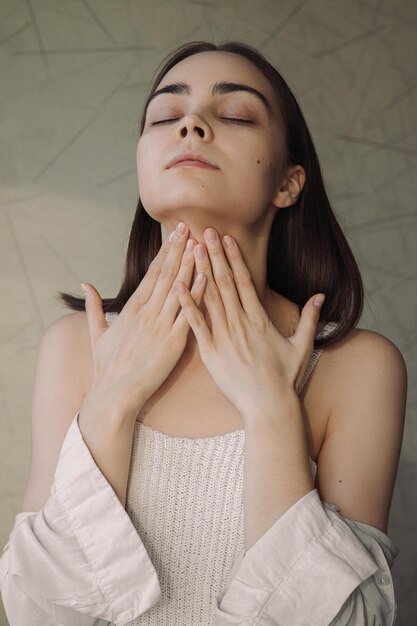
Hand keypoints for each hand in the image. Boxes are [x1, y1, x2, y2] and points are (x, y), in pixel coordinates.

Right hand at [81, 221, 207, 419]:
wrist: (115, 395)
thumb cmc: (106, 367)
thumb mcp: (96, 333)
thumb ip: (94, 307)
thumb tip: (86, 284)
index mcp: (131, 309)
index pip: (152, 273)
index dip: (166, 252)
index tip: (176, 234)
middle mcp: (147, 313)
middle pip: (167, 274)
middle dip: (180, 249)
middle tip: (191, 227)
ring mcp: (161, 327)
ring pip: (179, 290)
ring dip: (191, 265)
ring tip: (201, 244)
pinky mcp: (173, 343)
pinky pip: (189, 315)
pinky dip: (198, 296)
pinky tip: (207, 278)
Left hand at [176, 227, 325, 421]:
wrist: (268, 406)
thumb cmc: (285, 378)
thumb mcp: (302, 345)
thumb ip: (309, 318)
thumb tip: (320, 296)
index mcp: (259, 319)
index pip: (244, 281)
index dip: (234, 257)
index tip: (226, 237)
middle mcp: (240, 323)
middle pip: (224, 282)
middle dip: (214, 255)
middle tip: (203, 231)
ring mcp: (223, 337)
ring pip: (209, 298)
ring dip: (200, 272)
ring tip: (191, 249)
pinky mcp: (210, 353)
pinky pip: (196, 325)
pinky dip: (187, 305)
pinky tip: (177, 287)